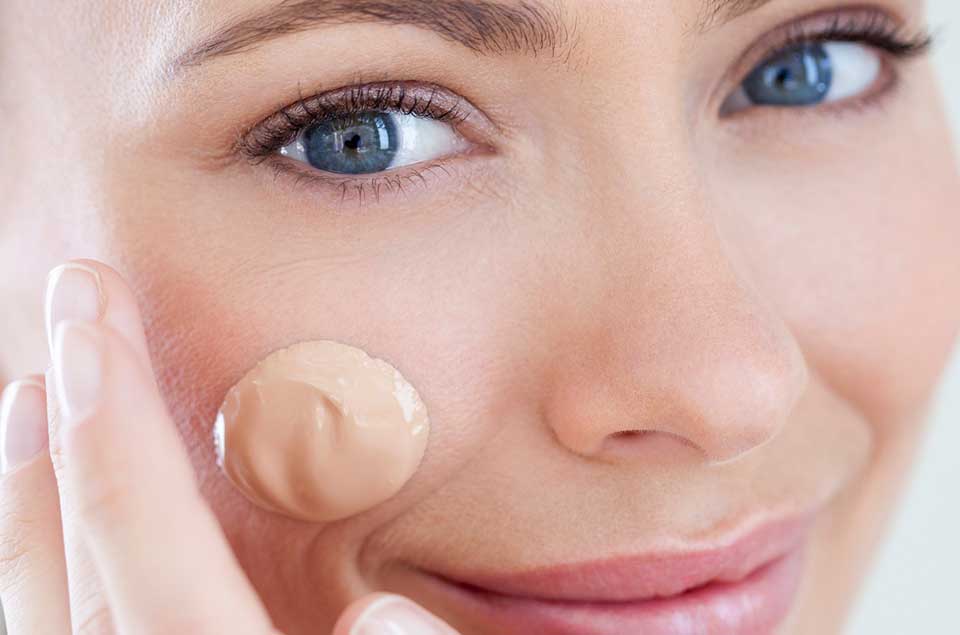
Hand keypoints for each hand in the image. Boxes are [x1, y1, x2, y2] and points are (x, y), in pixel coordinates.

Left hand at [0, 259, 459, 634]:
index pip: (154, 545)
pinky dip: (33, 563)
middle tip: (69, 305)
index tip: (93, 317)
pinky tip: (42, 520)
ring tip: (28, 393)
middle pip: (79, 562)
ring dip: (30, 492)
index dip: (115, 428)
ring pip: (41, 605)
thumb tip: (383, 610)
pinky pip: (47, 634)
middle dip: (68, 429)